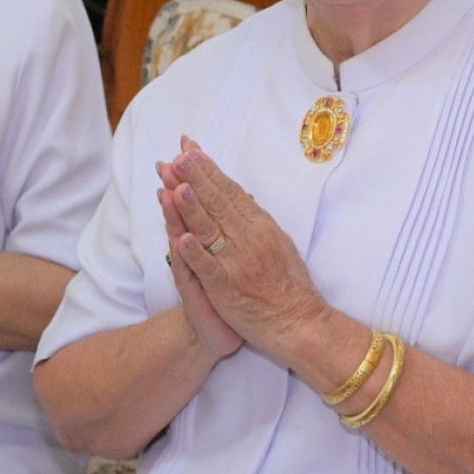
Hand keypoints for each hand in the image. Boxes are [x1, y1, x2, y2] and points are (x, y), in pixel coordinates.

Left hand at [157, 138, 326, 361]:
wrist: (299, 322)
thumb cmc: (290, 285)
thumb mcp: (279, 242)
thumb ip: (258, 220)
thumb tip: (242, 196)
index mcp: (260, 225)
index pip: (230, 191)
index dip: (209, 170)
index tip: (191, 151)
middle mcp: (249, 238)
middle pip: (217, 203)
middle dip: (195, 178)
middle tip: (176, 156)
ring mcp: (237, 262)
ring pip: (209, 228)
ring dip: (191, 205)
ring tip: (174, 183)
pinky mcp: (227, 288)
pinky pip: (208, 268)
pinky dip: (194, 253)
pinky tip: (180, 238)